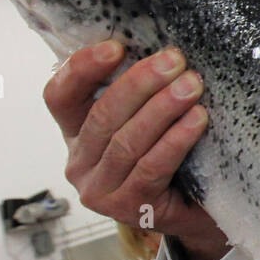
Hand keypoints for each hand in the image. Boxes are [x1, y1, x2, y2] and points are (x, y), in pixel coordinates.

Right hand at [43, 41, 229, 259]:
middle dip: (140, 83)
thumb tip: (161, 50)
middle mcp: (79, 163)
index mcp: (75, 134)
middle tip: (175, 60)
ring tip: (192, 85)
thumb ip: (142, 94)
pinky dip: (175, 141)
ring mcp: (100, 191)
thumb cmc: (174, 158)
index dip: (82, 69)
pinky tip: (197, 120)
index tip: (116, 46)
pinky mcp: (129, 209)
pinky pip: (151, 168)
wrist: (199, 212)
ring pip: (126, 142)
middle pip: (101, 115)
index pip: (60, 96)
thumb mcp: (150, 121)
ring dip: (162, 109)